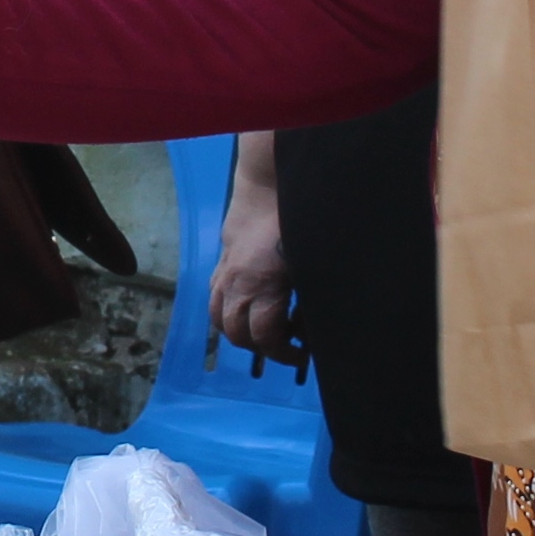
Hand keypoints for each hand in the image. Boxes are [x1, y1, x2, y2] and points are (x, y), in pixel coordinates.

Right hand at [211, 136, 294, 358]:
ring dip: (238, 331)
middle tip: (287, 344)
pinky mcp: (221, 259)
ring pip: (218, 316)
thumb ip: (312, 293)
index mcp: (260, 286)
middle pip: (236, 333)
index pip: (263, 336)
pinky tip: (249, 303)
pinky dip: (227, 309)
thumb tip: (319, 320)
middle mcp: (235, 284)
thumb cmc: (296, 219)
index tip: (302, 353)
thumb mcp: (311, 260)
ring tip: (263, 329)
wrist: (269, 182)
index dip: (282, 353)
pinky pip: (214, 295)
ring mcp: (224, 271)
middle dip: (260, 346)